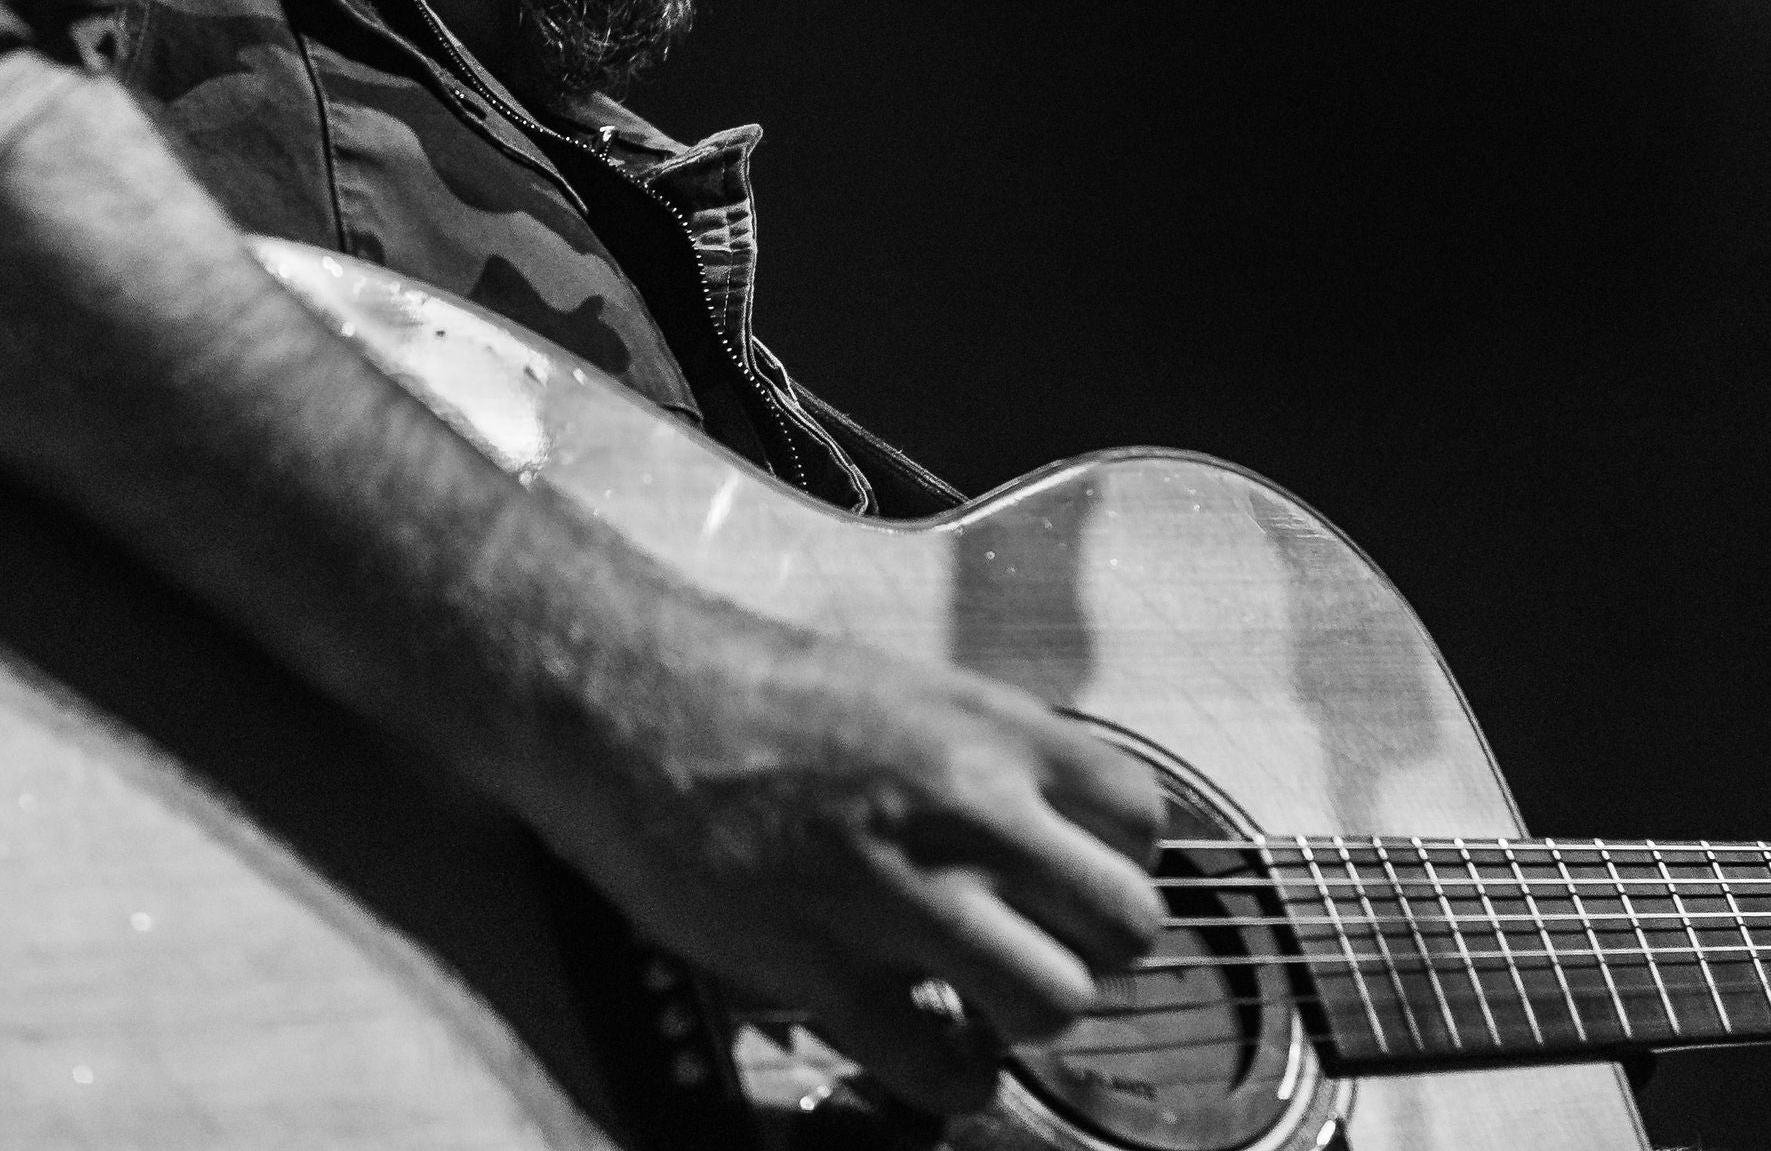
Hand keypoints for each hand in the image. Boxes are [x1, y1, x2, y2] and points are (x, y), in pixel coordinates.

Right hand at [530, 593, 1165, 1115]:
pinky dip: (951, 1079)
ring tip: (981, 1001)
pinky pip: (942, 1070)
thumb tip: (1060, 834)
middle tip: (1037, 949)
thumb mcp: (909, 691)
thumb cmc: (759, 691)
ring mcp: (896, 892)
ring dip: (1026, 1017)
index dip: (1114, 863)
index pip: (1141, 818)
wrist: (628, 699)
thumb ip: (994, 760)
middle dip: (1090, 951)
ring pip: (1057, 1003)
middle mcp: (964, 807)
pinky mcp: (822, 969)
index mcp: (991, 729)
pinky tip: (926, 1049)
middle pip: (1125, 922)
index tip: (1072, 883)